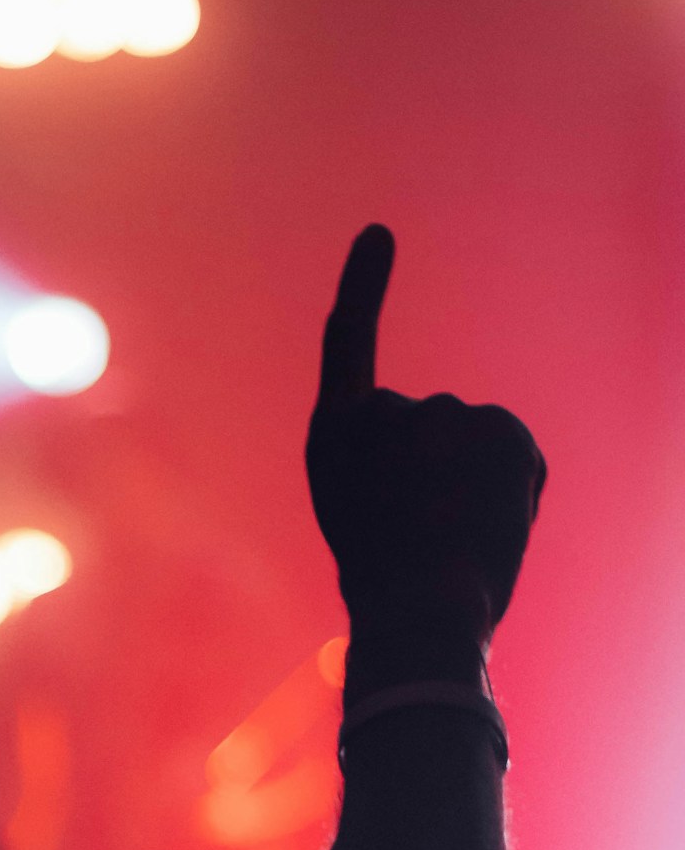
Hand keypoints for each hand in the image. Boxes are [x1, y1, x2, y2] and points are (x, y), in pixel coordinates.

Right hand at [307, 225, 545, 667]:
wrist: (419, 615)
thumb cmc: (383, 582)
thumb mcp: (360, 513)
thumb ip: (387, 462)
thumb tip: (450, 443)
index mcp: (335, 434)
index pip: (347, 343)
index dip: (363, 288)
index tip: (379, 235)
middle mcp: (385, 412)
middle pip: (426, 423)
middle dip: (437, 468)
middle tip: (422, 531)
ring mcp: (445, 415)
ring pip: (472, 440)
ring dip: (474, 483)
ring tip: (453, 535)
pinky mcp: (501, 431)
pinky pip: (513, 455)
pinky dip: (512, 488)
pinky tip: (489, 524)